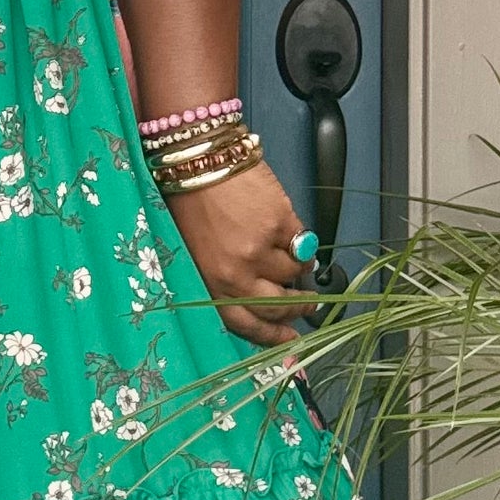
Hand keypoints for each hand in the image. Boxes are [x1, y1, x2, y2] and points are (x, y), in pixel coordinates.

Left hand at [162, 161, 315, 346]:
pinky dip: (300, 242)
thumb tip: (261, 296)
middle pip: (279, 305)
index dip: (273, 336)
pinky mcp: (280, 224)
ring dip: (297, 269)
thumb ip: (225, 278)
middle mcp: (236, 271)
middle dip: (298, 308)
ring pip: (295, 274)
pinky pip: (303, 245)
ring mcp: (260, 248)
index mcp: (210, 281)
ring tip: (288, 254)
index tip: (291, 342)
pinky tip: (289, 234)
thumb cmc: (190, 200)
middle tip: (308, 305)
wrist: (199, 158)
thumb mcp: (197, 251)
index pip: (247, 323)